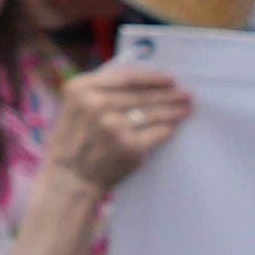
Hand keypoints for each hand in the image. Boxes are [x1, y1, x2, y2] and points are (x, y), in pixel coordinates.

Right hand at [26, 61, 186, 199]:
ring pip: (152, 113)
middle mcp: (95, 105)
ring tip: (184, 108)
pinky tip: (172, 127)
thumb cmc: (74, 139)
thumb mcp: (75, 105)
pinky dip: (166, 130)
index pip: (125, 76)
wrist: (69, 177)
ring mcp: (113, 127)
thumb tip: (144, 80)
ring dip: (173, 111)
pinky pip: (156, 133)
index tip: (169, 79)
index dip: (152, 77)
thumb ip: (101, 89)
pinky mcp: (128, 147)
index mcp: (80, 88)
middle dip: (168, 94)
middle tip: (184, 94)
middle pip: (142, 95)